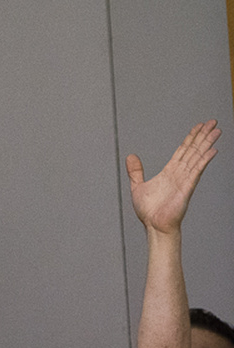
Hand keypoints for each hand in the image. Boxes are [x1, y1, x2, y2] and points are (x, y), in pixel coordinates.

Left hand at [126, 120, 219, 235]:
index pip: (182, 150)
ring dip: (206, 143)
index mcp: (169, 172)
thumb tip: (130, 157)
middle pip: (193, 149)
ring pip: (197, 156)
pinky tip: (212, 150)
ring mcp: (185, 179)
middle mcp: (179, 173)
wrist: (154, 225)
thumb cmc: (149, 211)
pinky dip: (204, 159)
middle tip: (212, 122)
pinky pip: (197, 170)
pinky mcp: (187, 187)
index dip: (190, 137)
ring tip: (216, 130)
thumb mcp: (137, 186)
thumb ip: (136, 171)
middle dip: (202, 135)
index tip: (199, 127)